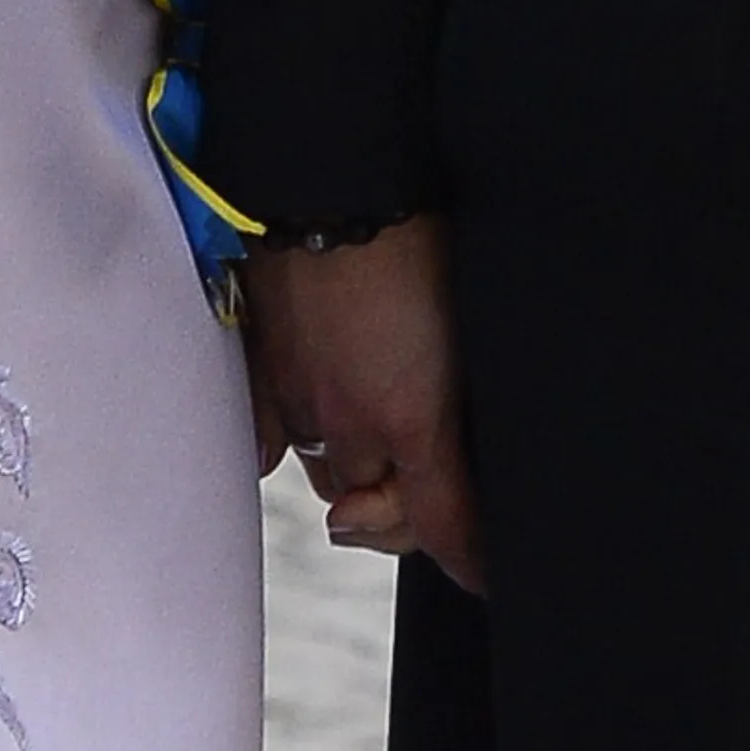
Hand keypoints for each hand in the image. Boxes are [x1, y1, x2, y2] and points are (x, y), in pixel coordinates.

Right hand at [244, 220, 485, 594]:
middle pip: (378, 514)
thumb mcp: (470, 322)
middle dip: (406, 515)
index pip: (445, 528)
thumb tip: (455, 461)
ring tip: (379, 446)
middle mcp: (352, 425)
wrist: (333, 173)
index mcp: (416, 418)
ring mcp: (299, 400)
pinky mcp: (261, 371)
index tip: (489, 577)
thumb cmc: (422, 234)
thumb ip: (459, 401)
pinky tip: (311, 431)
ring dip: (357, 474)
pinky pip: (274, 442)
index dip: (471, 559)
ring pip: (329, 476)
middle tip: (428, 497)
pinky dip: (295, 441)